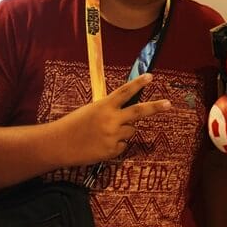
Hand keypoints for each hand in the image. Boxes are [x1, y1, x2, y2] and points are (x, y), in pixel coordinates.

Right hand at [53, 73, 171, 166]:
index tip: (151, 76)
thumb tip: (128, 113)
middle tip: (169, 104)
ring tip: (103, 133)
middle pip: (139, 111)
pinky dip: (116, 144)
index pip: (125, 91)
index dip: (138, 83)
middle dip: (155, 107)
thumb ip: (110, 110)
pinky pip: (123, 145)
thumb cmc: (73, 125)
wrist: (57, 145)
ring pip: (131, 130)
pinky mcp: (112, 150)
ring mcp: (113, 136)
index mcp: (104, 106)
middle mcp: (111, 119)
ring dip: (123, 130)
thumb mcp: (91, 110)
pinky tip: (100, 144)